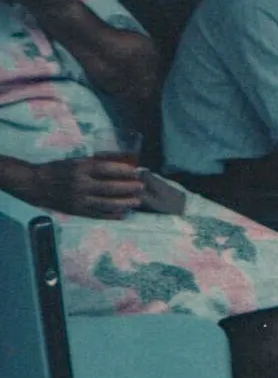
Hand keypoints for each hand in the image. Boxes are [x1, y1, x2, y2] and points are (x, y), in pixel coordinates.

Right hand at [28, 157, 143, 217]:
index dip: (123, 171)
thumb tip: (120, 165)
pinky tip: (124, 214)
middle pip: (109, 188)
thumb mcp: (76, 161)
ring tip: (137, 201)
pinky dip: (112, 215)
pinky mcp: (76, 211)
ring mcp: (78, 200)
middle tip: (142, 187)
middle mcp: (79, 185)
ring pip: (106, 204)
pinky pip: (97, 214)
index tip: (137, 171)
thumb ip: (95, 164)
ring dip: (124, 203)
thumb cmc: (59, 169)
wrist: (36, 185)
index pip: (106, 169)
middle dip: (128, 188)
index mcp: (80, 169)